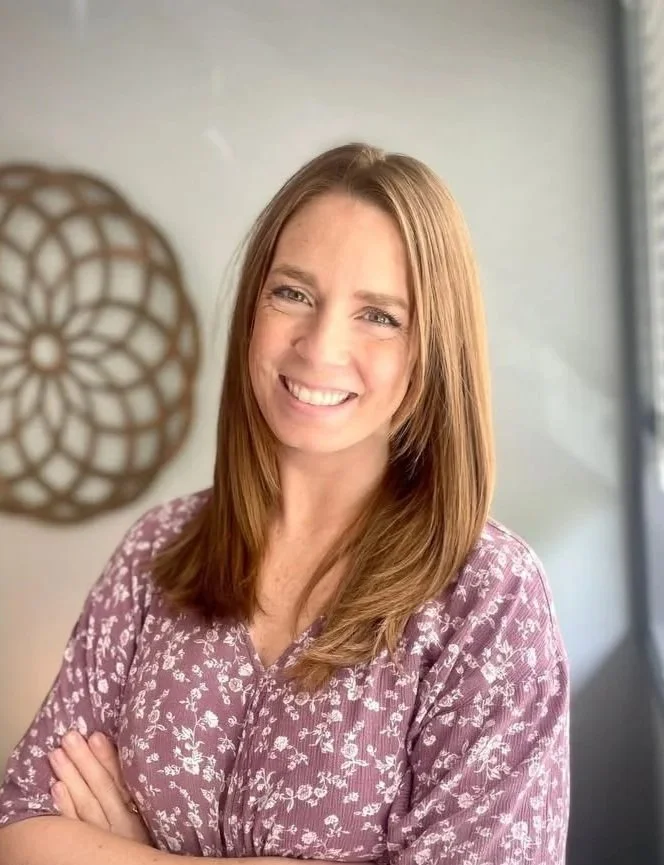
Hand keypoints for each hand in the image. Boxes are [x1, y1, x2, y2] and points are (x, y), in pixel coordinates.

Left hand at [48, 730, 151, 845]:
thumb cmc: (138, 837)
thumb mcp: (144, 811)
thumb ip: (132, 787)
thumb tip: (120, 750)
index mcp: (138, 811)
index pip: (122, 781)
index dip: (108, 758)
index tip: (95, 736)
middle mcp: (120, 824)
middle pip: (102, 788)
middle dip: (85, 761)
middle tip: (70, 737)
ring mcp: (101, 837)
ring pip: (85, 805)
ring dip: (71, 777)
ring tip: (57, 754)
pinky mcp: (84, 850)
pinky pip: (73, 828)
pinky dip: (64, 807)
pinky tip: (55, 787)